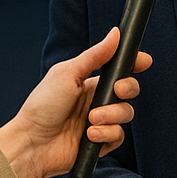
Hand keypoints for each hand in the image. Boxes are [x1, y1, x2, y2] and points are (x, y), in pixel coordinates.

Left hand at [0, 27, 151, 177]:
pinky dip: (107, 134)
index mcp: (89, 82)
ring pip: (126, 113)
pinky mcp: (100, 143)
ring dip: (111, 115)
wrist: (31, 143)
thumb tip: (115, 34)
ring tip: (91, 119)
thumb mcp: (67, 74)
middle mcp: (97, 101)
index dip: (135, 64)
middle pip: (129, 90)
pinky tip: (90, 134)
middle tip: (117, 90)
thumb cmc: (41, 106)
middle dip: (128, 89)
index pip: (119, 70)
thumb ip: (95, 55)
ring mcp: (100, 122)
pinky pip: (119, 136)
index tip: (144, 61)